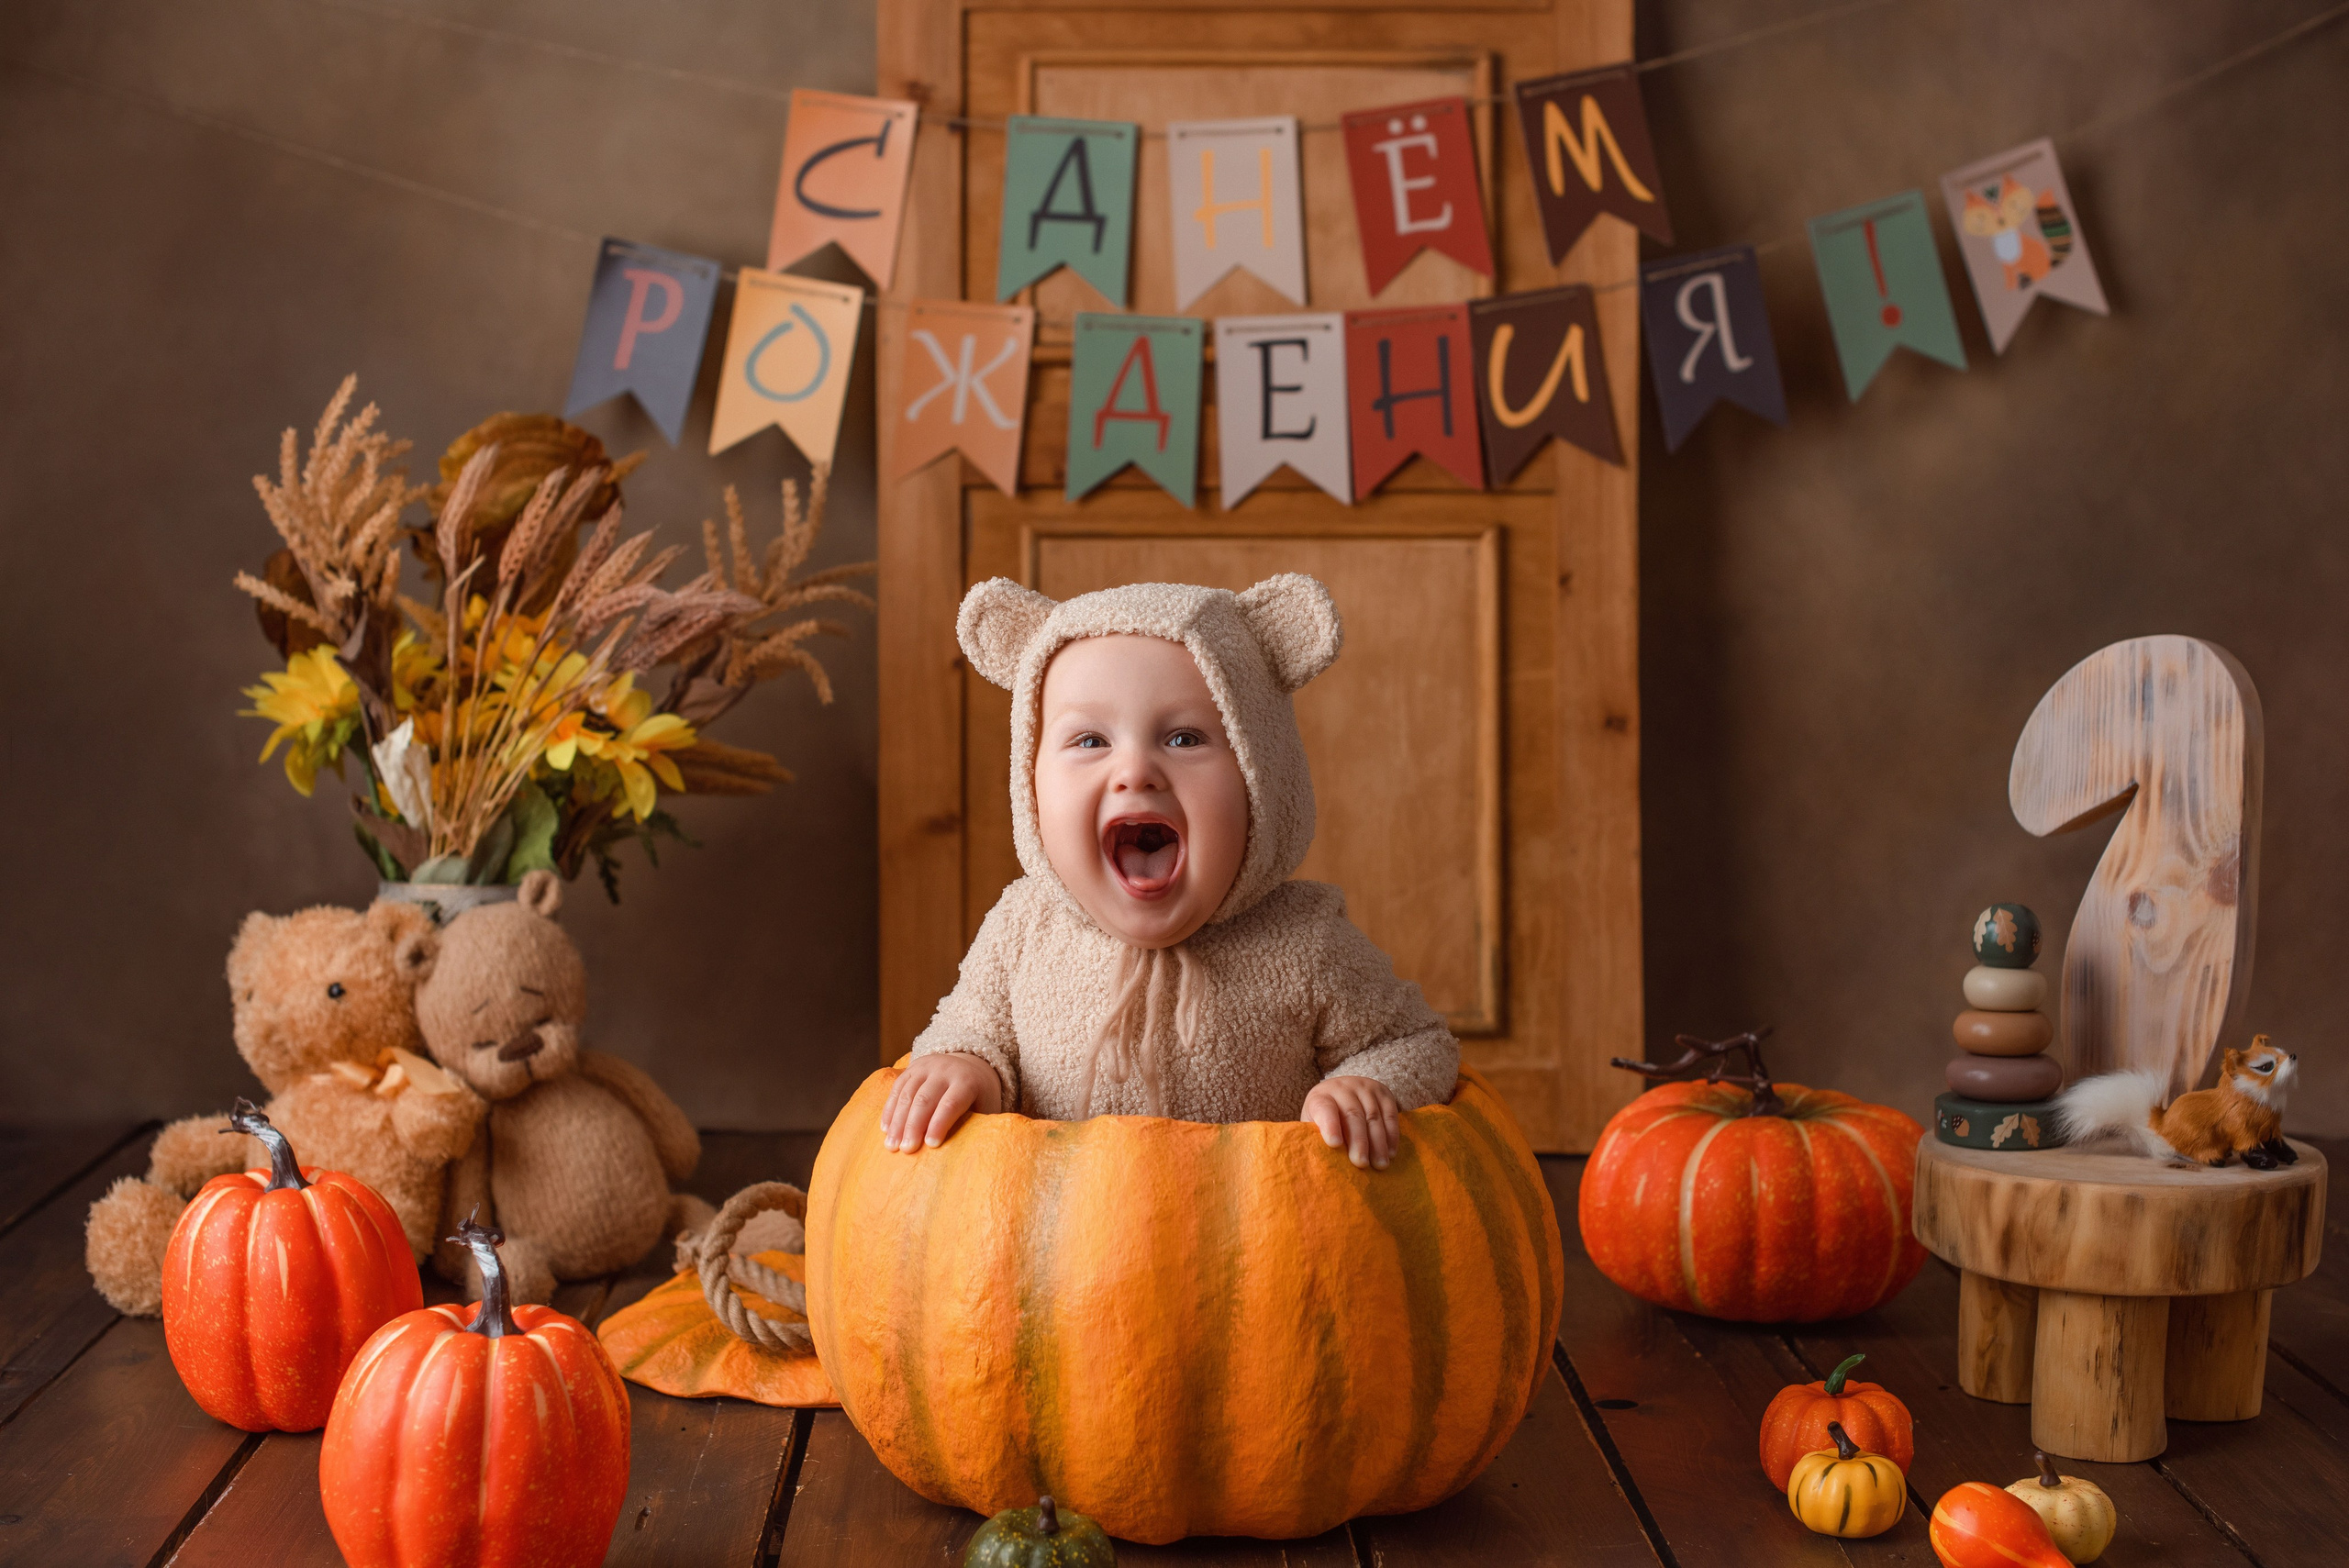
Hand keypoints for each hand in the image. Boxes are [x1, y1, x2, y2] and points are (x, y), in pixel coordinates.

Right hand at [881, 1053, 1003, 1151]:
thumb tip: (971, 1153)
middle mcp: (945, 1070)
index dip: (939, 1124)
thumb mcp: (988, 1106)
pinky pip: (897, 1088)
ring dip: (897, 1121)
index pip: (950, 1103)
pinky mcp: (911, 1068)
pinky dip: (889, 1110)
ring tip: (892, 1145)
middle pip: (925, 1099)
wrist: (971, 1064)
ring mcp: (926, 1067)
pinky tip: (885, 1129)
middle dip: (914, 1126)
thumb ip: (980, 1124)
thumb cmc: (980, 1096)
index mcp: (967, 1081)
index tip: (931, 1145)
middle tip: (907, 1150)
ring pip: (907, 1094)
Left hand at [1303, 1076, 1401, 1169]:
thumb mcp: (1315, 1125)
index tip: (1334, 1144)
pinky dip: (1392, 1136)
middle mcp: (1343, 1088)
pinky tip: (1391, 1153)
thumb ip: (1318, 1140)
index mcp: (1320, 1097)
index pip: (1324, 1109)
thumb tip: (1325, 1164)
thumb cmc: (1326, 1118)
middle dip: (1359, 1141)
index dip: (1329, 1126)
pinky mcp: (1383, 1092)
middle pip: (1353, 1115)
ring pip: (1374, 1117)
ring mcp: (1365, 1088)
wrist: (1343, 1092)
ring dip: (1378, 1143)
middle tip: (1362, 1163)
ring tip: (1380, 1164)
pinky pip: (1391, 1115)